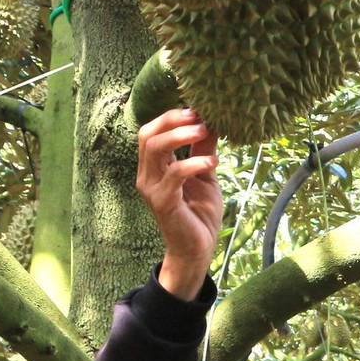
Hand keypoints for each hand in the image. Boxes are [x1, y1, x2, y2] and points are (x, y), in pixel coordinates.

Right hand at [136, 108, 221, 300]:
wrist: (197, 249)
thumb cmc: (199, 212)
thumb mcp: (204, 174)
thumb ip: (203, 149)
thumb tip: (211, 121)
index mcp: (153, 167)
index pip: (151, 132)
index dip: (170, 117)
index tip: (197, 111)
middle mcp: (146, 176)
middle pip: (148, 135)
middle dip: (172, 120)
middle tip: (199, 117)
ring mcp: (152, 189)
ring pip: (156, 150)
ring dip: (182, 136)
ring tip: (205, 132)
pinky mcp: (163, 203)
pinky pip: (175, 174)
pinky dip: (194, 163)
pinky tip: (213, 163)